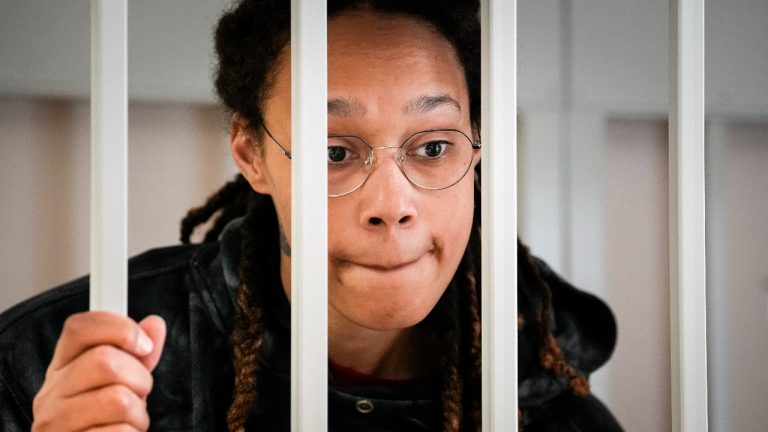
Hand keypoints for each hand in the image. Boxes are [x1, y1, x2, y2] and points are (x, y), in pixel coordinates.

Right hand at [31, 312, 165, 431]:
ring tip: (129, 420)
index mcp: (62, 366)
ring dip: (139, 413)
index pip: (79, 327)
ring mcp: (54, 422)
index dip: (121, 329)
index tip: (145, 346)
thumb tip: (154, 324)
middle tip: (139, 393)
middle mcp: (51, 392)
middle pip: (105, 360)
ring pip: (118, 399)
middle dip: (139, 378)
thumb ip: (137, 354)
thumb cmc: (105, 420)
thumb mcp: (121, 381)